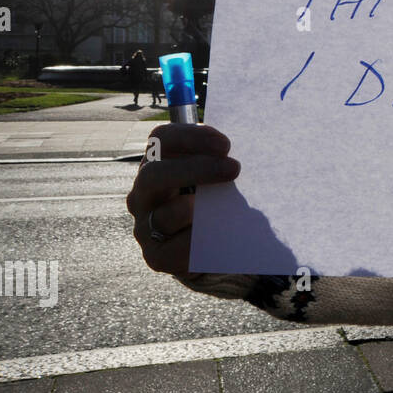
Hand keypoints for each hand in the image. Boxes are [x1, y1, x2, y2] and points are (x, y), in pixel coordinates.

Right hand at [128, 124, 239, 275]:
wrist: (212, 246)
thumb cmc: (215, 199)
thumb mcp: (216, 176)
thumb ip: (220, 161)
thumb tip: (248, 150)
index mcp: (157, 164)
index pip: (161, 139)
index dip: (191, 137)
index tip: (225, 144)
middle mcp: (144, 194)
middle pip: (153, 175)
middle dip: (195, 169)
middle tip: (234, 169)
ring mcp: (146, 226)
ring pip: (163, 215)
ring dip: (193, 209)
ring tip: (220, 207)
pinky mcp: (156, 256)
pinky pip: (172, 249)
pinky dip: (195, 242)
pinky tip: (216, 237)